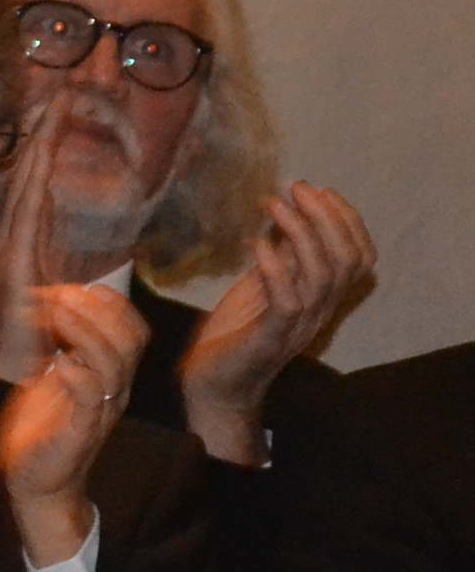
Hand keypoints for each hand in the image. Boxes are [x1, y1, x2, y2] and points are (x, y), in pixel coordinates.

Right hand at [0, 100, 68, 382]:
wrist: (3, 374)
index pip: (35, 184)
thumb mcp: (43, 302)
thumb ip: (48, 278)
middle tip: (67, 87)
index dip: (48, 146)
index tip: (63, 109)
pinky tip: (49, 141)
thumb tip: (57, 264)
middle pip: (32, 170)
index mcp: (19, 243)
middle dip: (48, 128)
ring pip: (32, 178)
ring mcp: (11, 242)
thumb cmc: (27, 343)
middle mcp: (12, 236)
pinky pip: (28, 202)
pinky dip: (38, 169)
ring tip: (64, 98)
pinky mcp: (14, 254)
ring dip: (46, 137)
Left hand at [0, 283, 144, 566]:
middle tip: (60, 296)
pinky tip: (57, 360)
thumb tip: (52, 299)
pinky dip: (77, 373)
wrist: (37, 479)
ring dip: (83, 332)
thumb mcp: (54, 373)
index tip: (72, 289)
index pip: (134, 331)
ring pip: (114, 364)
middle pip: (130, 341)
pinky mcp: (80, 431)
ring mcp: (100, 411)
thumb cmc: (45, 424)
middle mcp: (115, 391)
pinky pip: (91, 397)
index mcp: (112, 375)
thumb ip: (61, 343)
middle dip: (97, 310)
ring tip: (55, 315)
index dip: (109, 303)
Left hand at [179, 181, 375, 464]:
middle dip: (327, 218)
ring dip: (300, 232)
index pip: (358, 258)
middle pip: (348, 261)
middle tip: (298, 188)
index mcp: (322, 298)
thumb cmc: (236, 332)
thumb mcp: (261, 285)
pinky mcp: (271, 337)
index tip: (320, 190)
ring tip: (274, 203)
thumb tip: (284, 212)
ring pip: (322, 276)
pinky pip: (288, 300)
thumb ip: (280, 255)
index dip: (347, 221)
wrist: (213, 383)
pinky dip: (275, 267)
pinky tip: (256, 243)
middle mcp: (320, 312)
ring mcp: (299, 326)